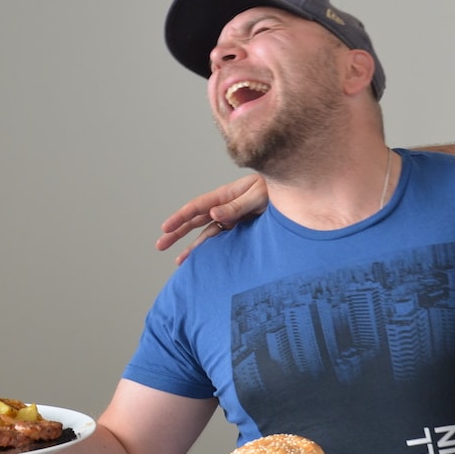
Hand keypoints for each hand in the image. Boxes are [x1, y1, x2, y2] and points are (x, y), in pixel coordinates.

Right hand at [155, 174, 270, 263]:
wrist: (294, 196)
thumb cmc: (276, 191)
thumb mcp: (258, 197)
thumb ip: (237, 206)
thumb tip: (214, 214)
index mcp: (225, 196)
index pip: (197, 207)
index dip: (179, 218)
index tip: (165, 229)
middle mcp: (225, 207)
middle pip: (195, 221)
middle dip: (176, 233)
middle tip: (160, 245)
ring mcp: (232, 218)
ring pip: (207, 233)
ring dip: (192, 246)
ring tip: (179, 262)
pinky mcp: (241, 228)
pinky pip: (222, 239)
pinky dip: (211, 249)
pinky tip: (203, 260)